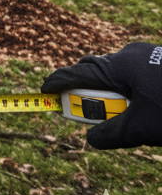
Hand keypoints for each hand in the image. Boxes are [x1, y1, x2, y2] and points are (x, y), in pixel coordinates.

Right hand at [41, 42, 161, 149]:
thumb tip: (91, 140)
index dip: (59, 82)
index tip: (44, 90)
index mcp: (122, 64)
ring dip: (112, 93)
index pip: (80, 73)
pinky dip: (129, 90)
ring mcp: (146, 55)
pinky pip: (133, 74)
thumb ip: (113, 134)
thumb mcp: (144, 128)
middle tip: (82, 111)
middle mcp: (131, 54)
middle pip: (97, 71)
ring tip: (121, 115)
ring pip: (117, 73)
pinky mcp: (158, 61)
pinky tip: (138, 106)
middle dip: (87, 90)